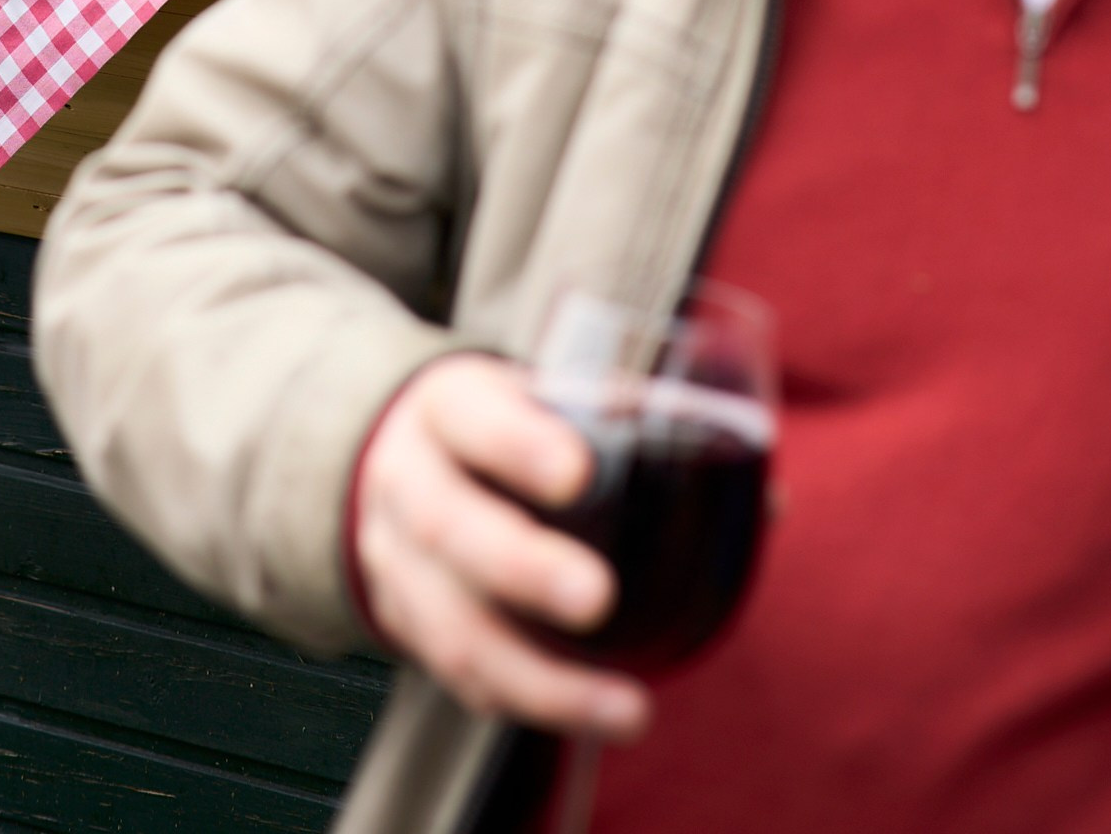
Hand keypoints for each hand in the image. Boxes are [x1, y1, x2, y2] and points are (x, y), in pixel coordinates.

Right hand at [353, 356, 650, 740]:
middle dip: (523, 568)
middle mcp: (405, 482)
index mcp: (445, 408)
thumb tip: (715, 457)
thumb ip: (598, 416)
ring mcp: (395, 563)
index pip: (471, 417)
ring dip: (540, 678)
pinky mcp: (404, 626)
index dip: (518, 444)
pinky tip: (591, 716)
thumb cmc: (494, 427)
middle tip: (596, 596)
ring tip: (627, 708)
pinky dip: (528, 702)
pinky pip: (460, 678)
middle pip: (447, 527)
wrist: (401, 462)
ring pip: (452, 628)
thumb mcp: (527, 394)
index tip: (579, 471)